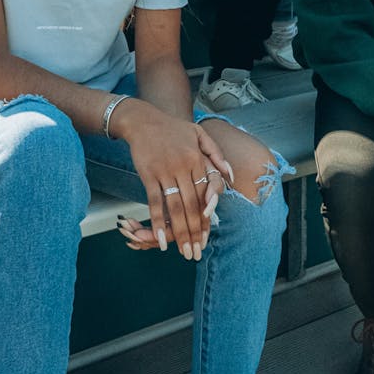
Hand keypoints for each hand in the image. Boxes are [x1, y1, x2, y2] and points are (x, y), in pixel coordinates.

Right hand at [115, 100, 228, 259]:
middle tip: (195, 253)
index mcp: (198, 159)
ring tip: (182, 251)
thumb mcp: (199, 134)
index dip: (206, 220)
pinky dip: (158, 221)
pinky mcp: (149, 174)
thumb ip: (216, 154)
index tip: (206, 238)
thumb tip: (231, 175)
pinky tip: (160, 238)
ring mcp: (165, 171)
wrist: (143, 120)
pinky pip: (155, 201)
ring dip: (179, 232)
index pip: (205, 196)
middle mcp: (183, 167)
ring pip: (175, 207)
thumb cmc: (173, 129)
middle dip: (194, 233)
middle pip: (192, 206)